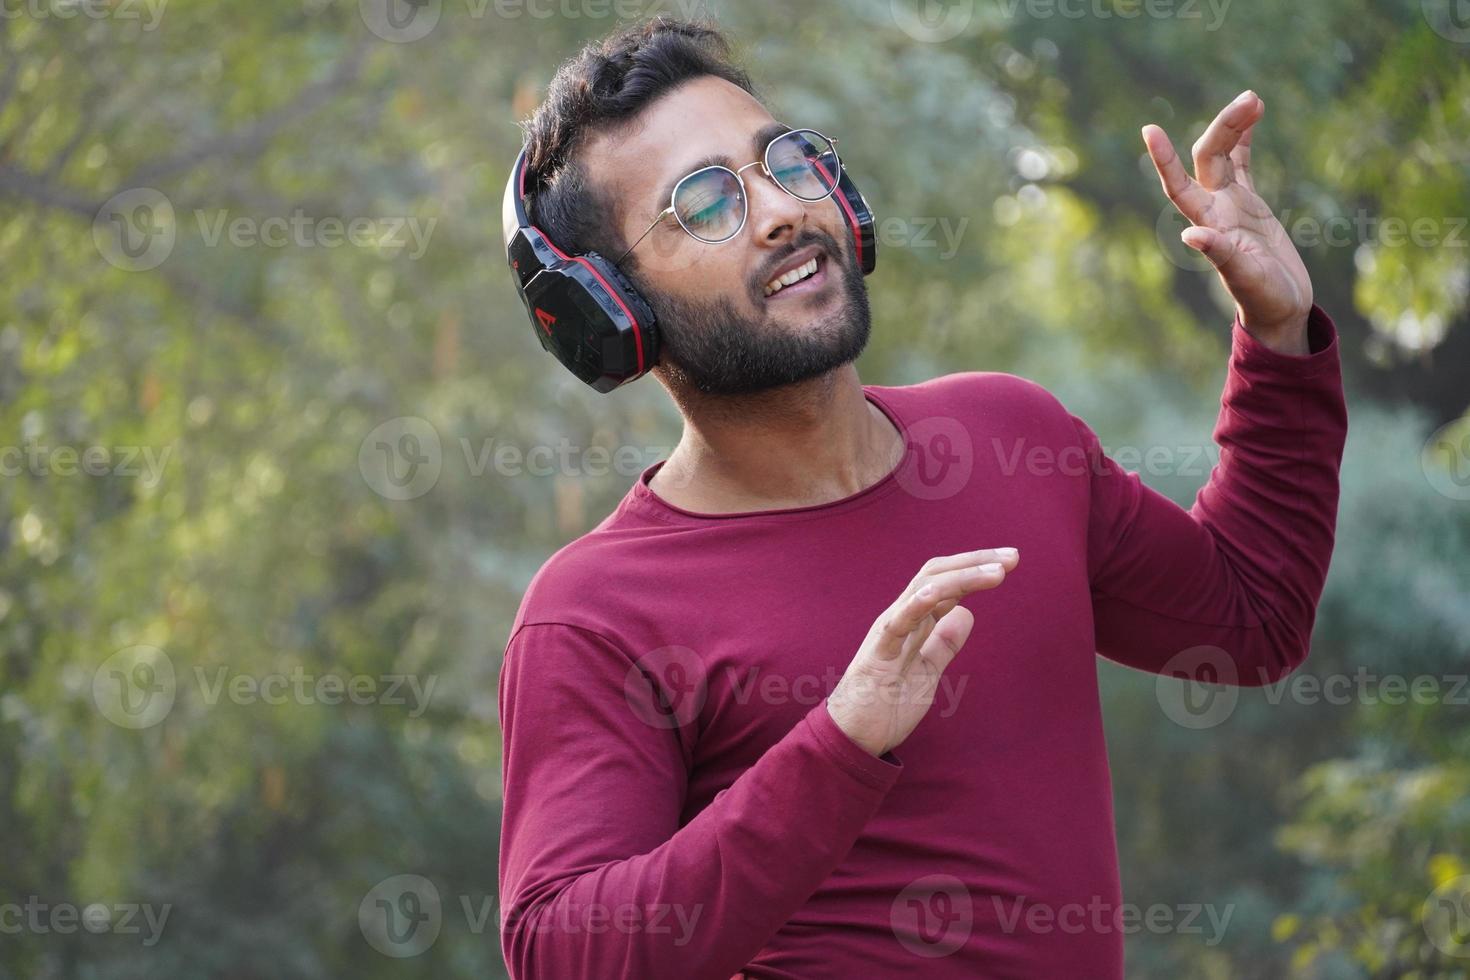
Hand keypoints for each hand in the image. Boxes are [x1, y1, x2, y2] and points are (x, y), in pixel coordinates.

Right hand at [826, 547, 1018, 756]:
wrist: (853, 737)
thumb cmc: (885, 705)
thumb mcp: (927, 671)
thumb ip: (943, 643)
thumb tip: (967, 614)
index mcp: (913, 621)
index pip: (946, 582)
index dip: (977, 569)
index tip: (1010, 561)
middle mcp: (900, 617)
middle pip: (937, 574)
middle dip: (975, 561)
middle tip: (1012, 557)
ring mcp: (888, 632)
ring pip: (923, 590)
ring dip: (961, 577)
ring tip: (995, 572)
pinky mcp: (878, 654)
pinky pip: (897, 624)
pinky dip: (916, 605)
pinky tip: (937, 592)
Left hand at [1143, 90, 1312, 353]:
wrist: (1279, 311)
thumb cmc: (1263, 299)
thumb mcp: (1245, 278)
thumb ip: (1220, 256)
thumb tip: (1190, 236)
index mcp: (1209, 224)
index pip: (1179, 184)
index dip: (1164, 159)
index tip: (1149, 129)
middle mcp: (1215, 210)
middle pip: (1208, 158)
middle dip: (1225, 127)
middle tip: (1252, 98)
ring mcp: (1231, 206)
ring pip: (1224, 156)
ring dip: (1234, 127)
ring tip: (1254, 99)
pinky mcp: (1250, 206)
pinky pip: (1242, 165)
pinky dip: (1243, 142)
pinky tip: (1250, 119)